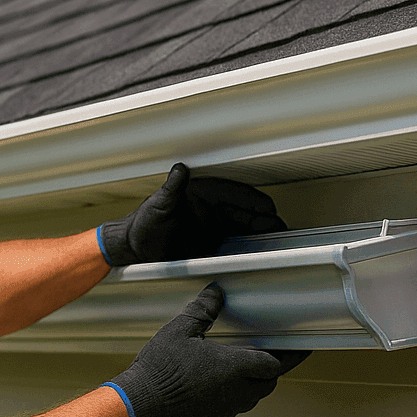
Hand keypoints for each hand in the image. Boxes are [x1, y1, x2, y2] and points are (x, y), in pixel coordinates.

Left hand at [100, 163, 286, 265]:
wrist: (136, 247)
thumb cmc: (143, 223)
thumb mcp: (157, 205)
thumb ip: (171, 188)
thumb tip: (179, 169)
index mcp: (202, 193)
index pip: (234, 194)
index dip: (252, 202)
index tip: (267, 209)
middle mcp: (211, 208)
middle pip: (245, 211)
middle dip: (264, 218)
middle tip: (280, 227)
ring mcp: (213, 224)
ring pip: (244, 225)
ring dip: (261, 231)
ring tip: (279, 237)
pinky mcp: (212, 241)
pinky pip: (236, 240)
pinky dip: (250, 243)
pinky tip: (263, 248)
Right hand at [109, 285, 307, 416]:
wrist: (140, 405)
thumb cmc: (160, 369)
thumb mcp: (180, 330)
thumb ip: (203, 310)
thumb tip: (216, 292)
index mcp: (235, 367)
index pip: (275, 364)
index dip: (289, 355)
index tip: (299, 348)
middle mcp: (237, 392)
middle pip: (268, 383)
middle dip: (271, 369)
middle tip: (269, 354)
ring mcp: (225, 410)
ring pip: (252, 398)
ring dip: (253, 384)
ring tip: (242, 368)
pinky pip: (232, 408)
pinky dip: (233, 397)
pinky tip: (216, 386)